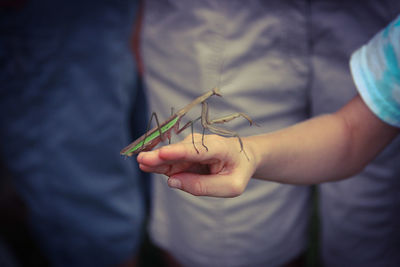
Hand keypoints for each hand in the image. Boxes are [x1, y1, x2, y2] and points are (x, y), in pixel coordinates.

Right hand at [137, 133, 256, 196]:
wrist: (242, 157)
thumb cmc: (238, 171)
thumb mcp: (230, 186)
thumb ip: (204, 186)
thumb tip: (173, 181)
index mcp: (219, 148)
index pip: (197, 150)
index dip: (179, 152)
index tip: (163, 153)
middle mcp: (202, 143)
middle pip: (179, 151)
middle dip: (161, 156)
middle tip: (142, 160)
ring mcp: (191, 147)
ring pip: (171, 156)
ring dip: (156, 160)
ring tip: (141, 163)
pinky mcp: (184, 154)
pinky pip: (170, 161)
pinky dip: (158, 164)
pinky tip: (146, 165)